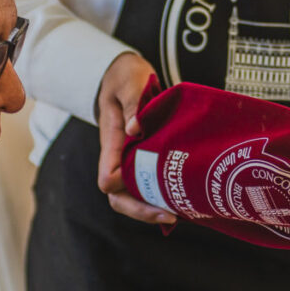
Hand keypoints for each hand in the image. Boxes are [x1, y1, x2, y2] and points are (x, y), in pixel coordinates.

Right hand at [96, 52, 175, 224]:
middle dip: (141, 211)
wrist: (125, 74)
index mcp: (111, 141)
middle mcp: (118, 156)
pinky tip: (182, 199)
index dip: (122, 186)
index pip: (108, 177)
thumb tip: (135, 129)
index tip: (145, 186)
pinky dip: (161, 196)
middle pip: (118, 197)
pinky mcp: (142, 159)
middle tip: (170, 215)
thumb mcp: (129, 84)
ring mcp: (129, 160)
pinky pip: (147, 185)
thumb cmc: (125, 78)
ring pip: (132, 196)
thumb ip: (132, 104)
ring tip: (179, 212)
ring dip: (152, 208)